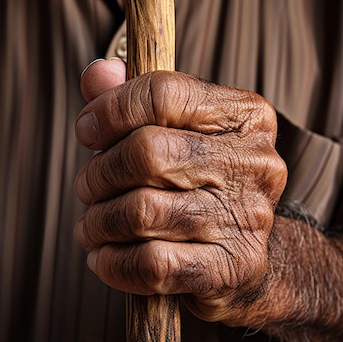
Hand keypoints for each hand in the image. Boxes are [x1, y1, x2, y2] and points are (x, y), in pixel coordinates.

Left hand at [74, 58, 286, 324]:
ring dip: (98, 222)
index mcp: (245, 115)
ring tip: (91, 226)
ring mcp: (249, 217)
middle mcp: (255, 162)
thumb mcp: (174, 132)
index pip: (163, 93)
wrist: (242, 254)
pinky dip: (113, 263)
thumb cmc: (197, 183)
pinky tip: (103, 257)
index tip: (87, 131)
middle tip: (88, 188)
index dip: (110, 110)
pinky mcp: (234, 267)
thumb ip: (134, 98)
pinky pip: (152, 263)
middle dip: (98, 174)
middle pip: (146, 152)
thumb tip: (97, 73)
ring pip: (141, 212)